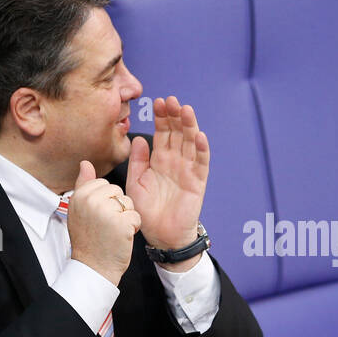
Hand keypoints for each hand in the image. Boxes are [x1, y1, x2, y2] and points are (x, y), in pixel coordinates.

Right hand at [67, 160, 141, 285]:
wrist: (94, 267)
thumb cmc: (88, 240)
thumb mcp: (79, 210)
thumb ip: (84, 185)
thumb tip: (85, 163)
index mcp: (79, 195)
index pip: (104, 184)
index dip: (106, 201)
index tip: (98, 217)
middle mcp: (91, 201)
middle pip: (118, 192)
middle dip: (118, 208)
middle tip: (106, 226)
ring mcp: (106, 212)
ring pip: (128, 203)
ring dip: (126, 217)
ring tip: (113, 231)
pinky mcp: (121, 223)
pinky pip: (136, 216)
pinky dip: (133, 227)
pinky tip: (122, 237)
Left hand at [127, 96, 209, 258]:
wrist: (161, 236)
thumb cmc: (147, 211)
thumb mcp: (135, 183)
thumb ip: (138, 161)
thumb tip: (139, 138)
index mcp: (160, 160)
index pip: (163, 133)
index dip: (161, 118)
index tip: (158, 102)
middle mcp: (175, 161)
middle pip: (178, 133)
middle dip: (175, 116)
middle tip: (171, 100)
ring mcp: (188, 170)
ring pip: (190, 143)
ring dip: (189, 126)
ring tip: (186, 110)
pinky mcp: (198, 182)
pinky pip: (201, 163)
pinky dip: (202, 150)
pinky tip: (200, 136)